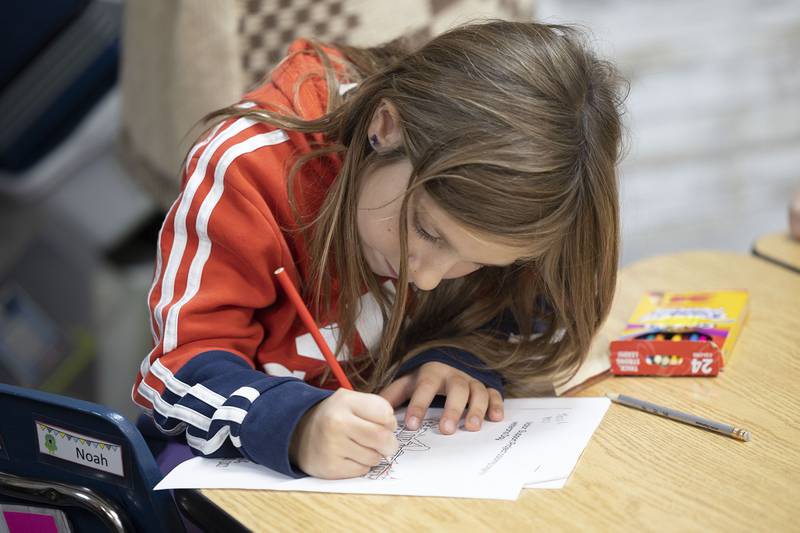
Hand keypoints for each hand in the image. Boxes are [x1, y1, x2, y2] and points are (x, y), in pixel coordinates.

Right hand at [289, 388, 398, 478]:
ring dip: (374, 455)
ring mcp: (332, 447)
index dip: (390, 422)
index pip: (385, 414)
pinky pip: (362, 470)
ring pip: (374, 457)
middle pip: (382, 438)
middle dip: (389, 444)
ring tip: (360, 447)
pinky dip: (362, 465)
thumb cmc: (333, 416)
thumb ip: (375, 407)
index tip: (385, 424)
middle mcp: (336, 423)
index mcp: (345, 401)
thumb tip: (394, 428)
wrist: (298, 432)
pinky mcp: (330, 467)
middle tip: (386, 444)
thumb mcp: (350, 400)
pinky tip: (350, 456)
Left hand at [378, 361, 503, 434]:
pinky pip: (494, 394)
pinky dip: (497, 405)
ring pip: (477, 392)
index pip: (424, 388)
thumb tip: (372, 409)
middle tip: (446, 431)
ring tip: (472, 428)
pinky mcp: (486, 387)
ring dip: (476, 409)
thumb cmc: (425, 378)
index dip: (418, 405)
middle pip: (455, 389)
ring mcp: (471, 381)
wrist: (450, 359)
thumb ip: (392, 395)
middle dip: (451, 409)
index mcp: (431, 373)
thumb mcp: (408, 382)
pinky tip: (495, 418)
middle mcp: (453, 375)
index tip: (411, 425)